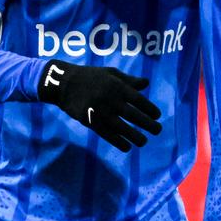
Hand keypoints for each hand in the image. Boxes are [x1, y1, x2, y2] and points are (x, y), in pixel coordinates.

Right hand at [37, 60, 161, 150]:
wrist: (63, 83)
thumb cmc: (90, 77)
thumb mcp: (110, 74)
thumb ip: (128, 80)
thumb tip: (146, 83)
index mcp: (117, 86)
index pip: (138, 100)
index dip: (149, 109)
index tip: (157, 116)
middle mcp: (110, 100)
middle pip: (133, 115)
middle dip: (148, 124)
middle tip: (158, 130)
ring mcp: (100, 112)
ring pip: (122, 128)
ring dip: (135, 136)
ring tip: (144, 142)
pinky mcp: (90, 121)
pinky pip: (106, 134)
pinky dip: (118, 141)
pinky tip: (127, 147)